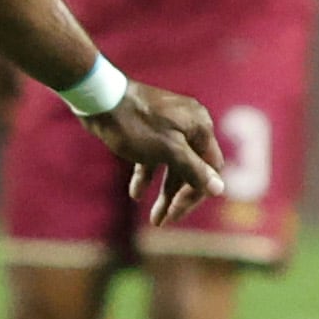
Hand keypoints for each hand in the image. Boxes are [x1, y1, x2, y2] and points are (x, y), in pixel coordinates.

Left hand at [84, 81, 227, 226]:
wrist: (98, 97)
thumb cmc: (135, 124)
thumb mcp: (167, 150)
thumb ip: (194, 170)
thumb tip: (219, 189)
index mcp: (200, 127)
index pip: (210, 168)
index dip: (196, 193)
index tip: (177, 212)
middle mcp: (189, 124)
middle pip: (191, 168)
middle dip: (177, 197)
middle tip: (162, 220)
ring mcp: (168, 126)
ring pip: (171, 165)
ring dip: (163, 191)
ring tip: (152, 217)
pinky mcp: (148, 128)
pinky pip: (154, 156)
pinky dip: (147, 174)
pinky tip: (136, 194)